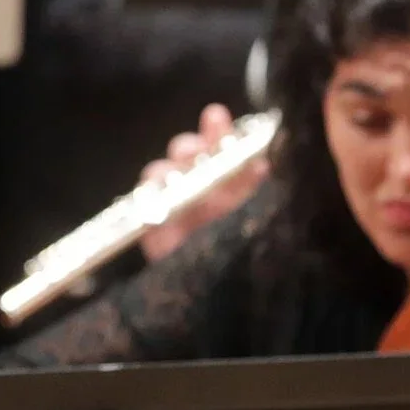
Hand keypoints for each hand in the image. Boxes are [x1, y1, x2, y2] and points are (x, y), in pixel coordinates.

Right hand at [139, 103, 264, 261]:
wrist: (221, 293)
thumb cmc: (245, 252)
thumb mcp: (260, 214)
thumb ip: (257, 186)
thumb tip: (266, 156)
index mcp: (232, 183)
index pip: (223, 147)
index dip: (218, 130)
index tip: (214, 116)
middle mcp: (202, 189)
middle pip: (186, 153)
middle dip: (189, 146)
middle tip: (195, 150)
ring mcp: (174, 206)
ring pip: (162, 171)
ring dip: (169, 168)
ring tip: (179, 176)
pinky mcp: (151, 225)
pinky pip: (143, 198)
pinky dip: (150, 191)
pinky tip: (162, 195)